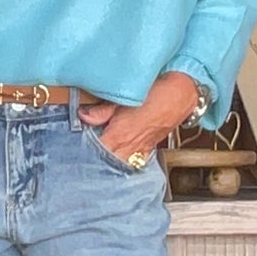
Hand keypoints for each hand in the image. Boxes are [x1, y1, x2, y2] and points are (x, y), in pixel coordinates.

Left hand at [79, 72, 200, 162]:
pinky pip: (134, 160)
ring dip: (109, 163)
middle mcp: (130, 146)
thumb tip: (84, 116)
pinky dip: (123, 161)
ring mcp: (141, 149)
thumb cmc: (157, 91)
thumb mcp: (126, 97)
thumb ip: (103, 110)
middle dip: (94, 161)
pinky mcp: (150, 147)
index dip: (83, 152)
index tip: (73, 152)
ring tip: (96, 160)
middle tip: (80, 160)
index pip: (96, 152)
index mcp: (120, 135)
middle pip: (107, 163)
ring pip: (120, 164)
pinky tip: (117, 157)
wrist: (184, 91)